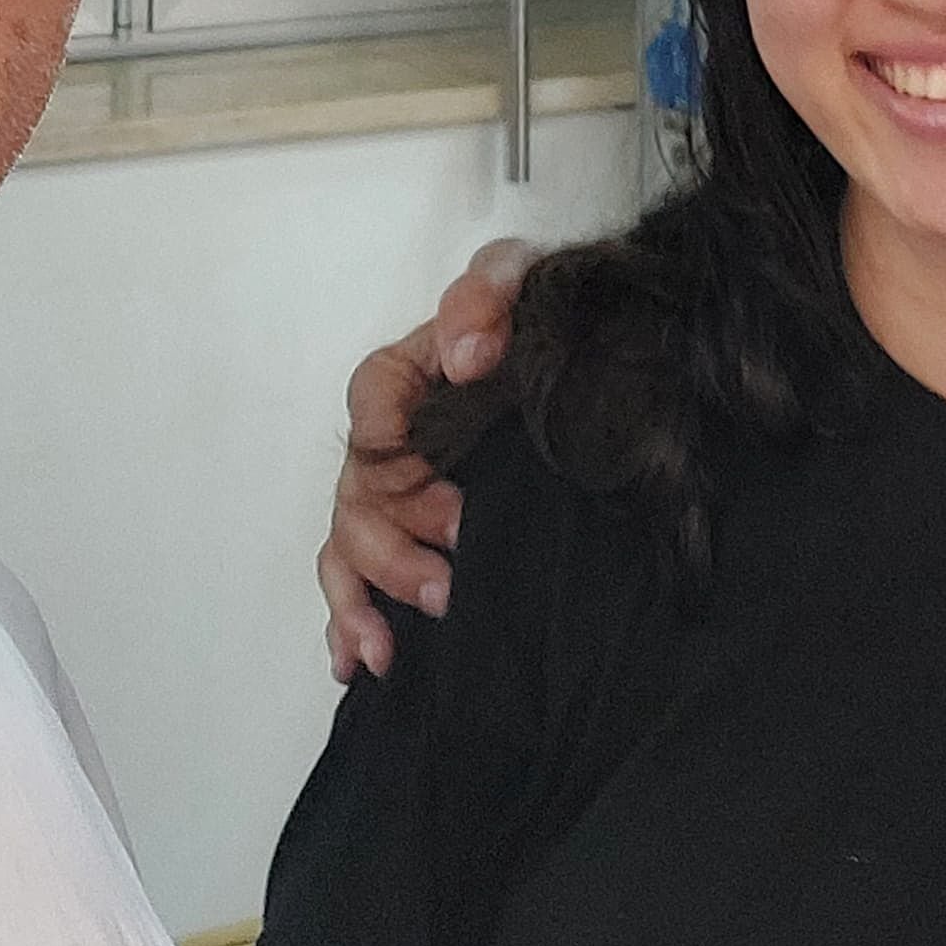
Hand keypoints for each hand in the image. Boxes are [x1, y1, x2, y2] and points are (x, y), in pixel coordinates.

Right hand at [319, 240, 531, 679]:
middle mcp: (392, 435)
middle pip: (357, 492)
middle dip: (392, 549)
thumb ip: (486, 296)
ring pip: (346, 545)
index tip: (454, 504)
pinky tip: (357, 661)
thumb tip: (465, 356)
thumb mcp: (520, 283)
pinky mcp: (410, 537)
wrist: (599, 369)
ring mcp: (396, 492)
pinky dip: (348, 622)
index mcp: (408, 371)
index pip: (372, 400)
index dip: (397, 456)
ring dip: (367, 596)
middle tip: (448, 585)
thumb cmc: (544, 324)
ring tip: (395, 643)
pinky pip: (354, 581)